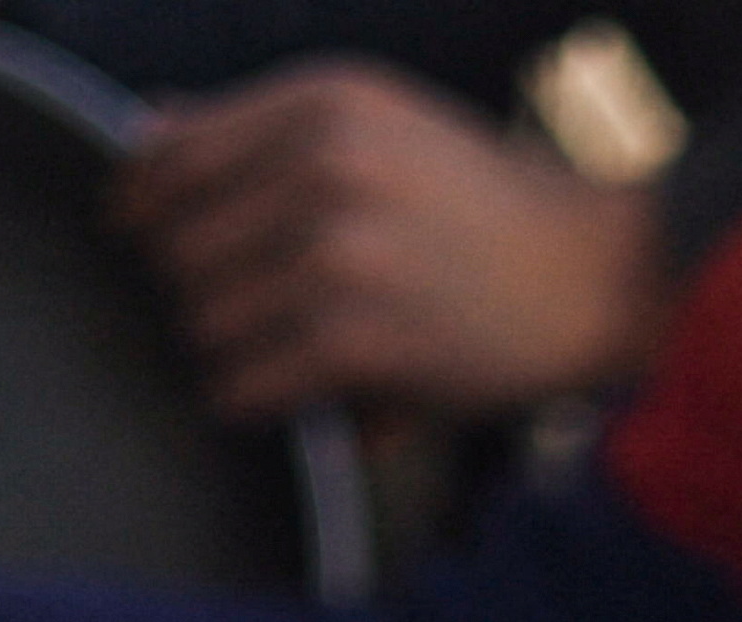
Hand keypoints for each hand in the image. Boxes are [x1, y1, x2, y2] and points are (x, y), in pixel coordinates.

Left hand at [116, 61, 667, 423]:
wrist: (602, 273)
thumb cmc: (487, 207)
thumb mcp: (381, 128)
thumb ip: (266, 128)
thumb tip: (145, 130)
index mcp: (322, 102)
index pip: (171, 156)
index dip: (140, 209)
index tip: (140, 242)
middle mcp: (322, 164)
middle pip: (177, 246)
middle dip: (199, 288)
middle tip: (242, 313)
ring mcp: (339, 252)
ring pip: (204, 320)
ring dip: (226, 350)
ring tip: (269, 357)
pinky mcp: (358, 337)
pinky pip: (247, 381)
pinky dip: (248, 398)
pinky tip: (274, 397)